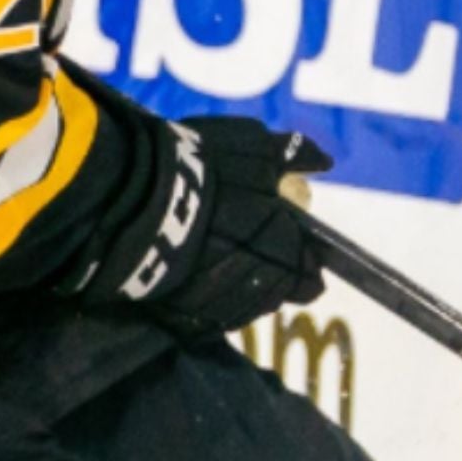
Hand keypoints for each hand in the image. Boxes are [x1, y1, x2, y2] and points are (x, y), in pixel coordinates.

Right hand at [74, 110, 330, 334]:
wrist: (136, 200)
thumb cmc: (204, 170)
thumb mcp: (252, 147)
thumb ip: (291, 155)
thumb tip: (325, 162)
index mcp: (282, 248)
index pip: (308, 274)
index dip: (305, 263)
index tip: (296, 250)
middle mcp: (258, 283)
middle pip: (278, 294)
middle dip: (276, 277)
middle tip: (259, 251)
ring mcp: (222, 302)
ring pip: (245, 306)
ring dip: (243, 287)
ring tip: (227, 260)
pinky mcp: (186, 313)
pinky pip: (211, 312)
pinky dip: (212, 297)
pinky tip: (202, 276)